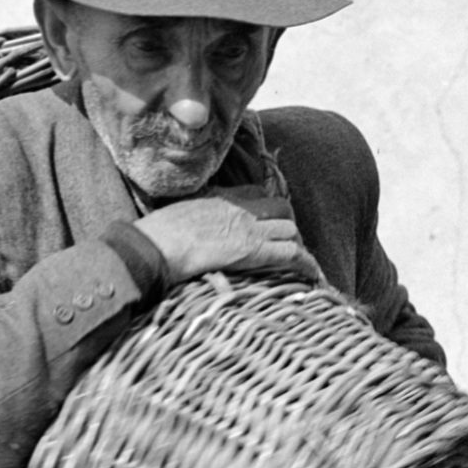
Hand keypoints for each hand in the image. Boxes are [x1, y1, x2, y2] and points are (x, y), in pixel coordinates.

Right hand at [135, 194, 319, 285]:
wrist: (157, 245)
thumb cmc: (156, 234)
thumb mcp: (178, 214)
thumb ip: (194, 217)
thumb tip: (191, 228)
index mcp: (221, 197)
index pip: (256, 193)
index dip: (266, 207)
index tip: (267, 219)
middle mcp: (240, 208)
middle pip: (280, 207)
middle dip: (287, 223)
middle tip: (285, 241)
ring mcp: (250, 228)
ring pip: (289, 229)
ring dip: (295, 243)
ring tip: (296, 260)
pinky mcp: (254, 250)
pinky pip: (291, 253)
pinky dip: (305, 263)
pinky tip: (311, 274)